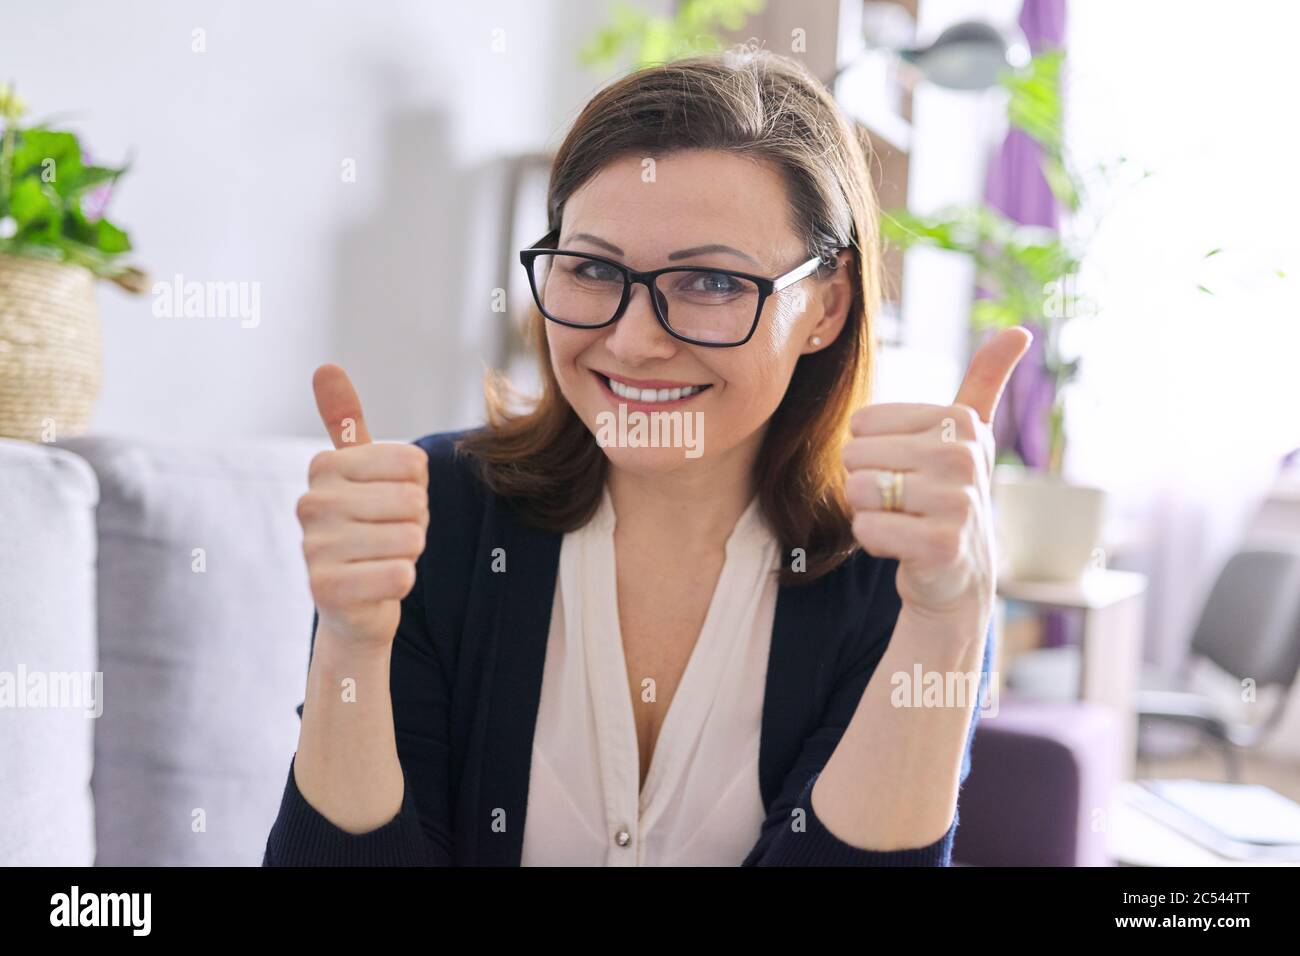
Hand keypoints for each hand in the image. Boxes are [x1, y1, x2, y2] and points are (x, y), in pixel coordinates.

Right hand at [297, 365, 429, 647]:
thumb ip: (346, 422)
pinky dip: (401, 583)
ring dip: (408, 554)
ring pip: (410, 539)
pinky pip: (400, 576)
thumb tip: (325, 366)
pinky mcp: (325, 589)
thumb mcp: (360, 473)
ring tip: (381, 559)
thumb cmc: (367, 529)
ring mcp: (313, 546)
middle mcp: (311, 502)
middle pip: (413, 501)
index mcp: (325, 466)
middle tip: (387, 537)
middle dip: (415, 524)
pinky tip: (376, 586)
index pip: (412, 462)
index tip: (389, 503)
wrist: (352, 604)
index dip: (417, 487)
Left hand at [843, 328, 1031, 626]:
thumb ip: (986, 381)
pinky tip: (903, 546)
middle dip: (866, 484)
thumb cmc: (949, 494)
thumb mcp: (969, 435)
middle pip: (855, 455)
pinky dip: (872, 540)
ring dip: (868, 512)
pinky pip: (866, 528)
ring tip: (904, 520)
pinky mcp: (941, 544)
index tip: (910, 470)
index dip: (872, 452)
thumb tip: (1021, 330)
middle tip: (904, 502)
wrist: (959, 572)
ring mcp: (957, 501)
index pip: (861, 423)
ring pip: (858, 490)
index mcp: (962, 422)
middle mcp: (965, 456)